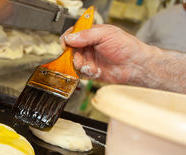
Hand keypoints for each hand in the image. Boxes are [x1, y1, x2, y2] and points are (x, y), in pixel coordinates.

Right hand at [60, 24, 185, 92]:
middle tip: (77, 56)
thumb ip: (87, 35)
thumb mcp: (106, 34)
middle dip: (71, 54)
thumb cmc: (126, 47)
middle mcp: (88, 47)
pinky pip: (78, 73)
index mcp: (91, 34)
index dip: (67, 38)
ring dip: (78, 64)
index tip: (66, 43)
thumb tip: (70, 37)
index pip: (73, 34)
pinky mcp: (89, 72)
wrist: (135, 66)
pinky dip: (83, 73)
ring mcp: (88, 59)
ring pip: (72, 62)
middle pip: (69, 49)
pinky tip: (93, 70)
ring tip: (88, 65)